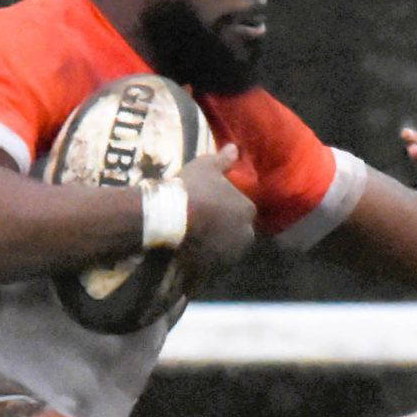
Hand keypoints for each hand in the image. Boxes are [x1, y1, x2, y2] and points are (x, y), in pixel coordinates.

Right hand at [176, 145, 254, 283]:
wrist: (170, 217)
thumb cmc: (191, 188)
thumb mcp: (207, 167)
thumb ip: (224, 159)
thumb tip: (234, 147)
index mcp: (247, 210)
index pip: (243, 209)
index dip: (228, 207)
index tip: (213, 205)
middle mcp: (245, 235)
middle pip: (237, 233)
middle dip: (225, 230)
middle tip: (204, 223)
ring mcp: (230, 254)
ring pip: (226, 250)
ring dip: (215, 247)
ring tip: (194, 239)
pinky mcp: (214, 269)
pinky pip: (211, 267)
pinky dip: (204, 264)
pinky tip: (190, 257)